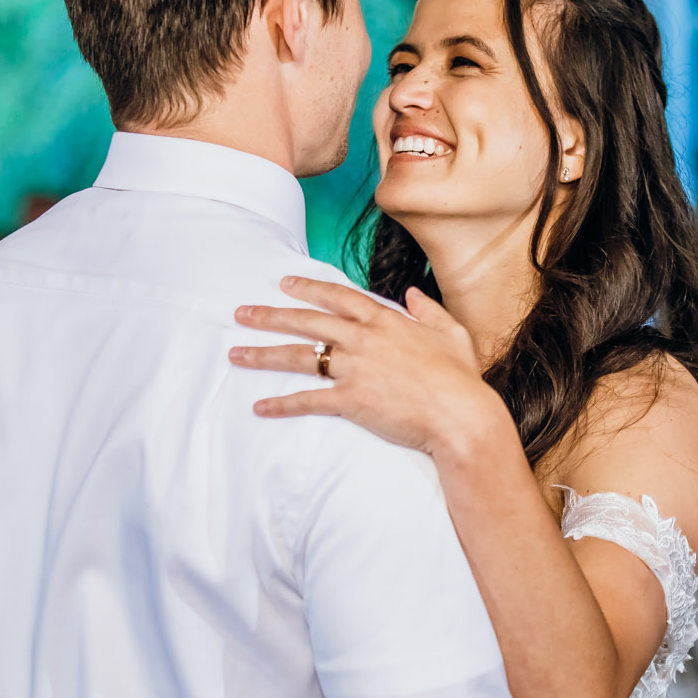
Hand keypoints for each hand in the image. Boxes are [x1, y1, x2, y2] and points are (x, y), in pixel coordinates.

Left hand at [231, 276, 506, 461]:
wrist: (461, 415)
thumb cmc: (461, 377)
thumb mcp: (452, 332)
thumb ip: (429, 310)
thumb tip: (413, 293)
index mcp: (385, 321)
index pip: (338, 297)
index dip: (308, 288)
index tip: (284, 282)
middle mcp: (363, 340)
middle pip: (308, 322)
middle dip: (270, 315)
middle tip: (241, 312)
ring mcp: (354, 370)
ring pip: (300, 356)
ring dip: (264, 354)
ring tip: (236, 354)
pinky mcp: (351, 401)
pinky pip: (308, 401)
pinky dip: (282, 405)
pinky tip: (260, 407)